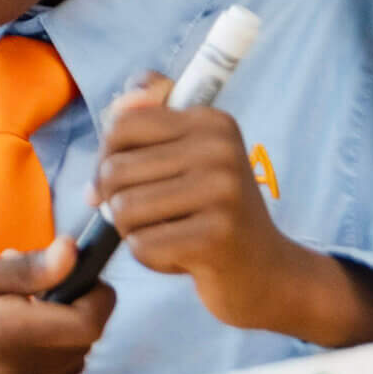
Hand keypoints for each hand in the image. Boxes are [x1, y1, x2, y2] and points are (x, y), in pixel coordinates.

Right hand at [0, 243, 115, 373]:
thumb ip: (23, 270)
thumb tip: (73, 254)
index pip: (87, 324)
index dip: (99, 297)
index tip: (87, 274)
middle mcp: (7, 373)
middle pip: (83, 345)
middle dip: (78, 311)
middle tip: (42, 283)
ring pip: (68, 364)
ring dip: (61, 335)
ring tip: (17, 308)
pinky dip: (43, 354)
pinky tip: (5, 335)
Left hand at [94, 75, 372, 345]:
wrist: (267, 271)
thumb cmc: (212, 212)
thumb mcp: (186, 157)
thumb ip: (147, 118)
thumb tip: (118, 103)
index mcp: (210, 122)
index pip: (121, 126)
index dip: (106, 159)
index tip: (119, 183)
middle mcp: (219, 149)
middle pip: (114, 170)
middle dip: (115, 201)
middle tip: (148, 216)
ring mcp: (222, 192)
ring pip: (123, 209)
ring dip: (133, 232)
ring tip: (168, 233)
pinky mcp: (216, 236)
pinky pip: (142, 246)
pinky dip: (151, 258)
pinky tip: (183, 256)